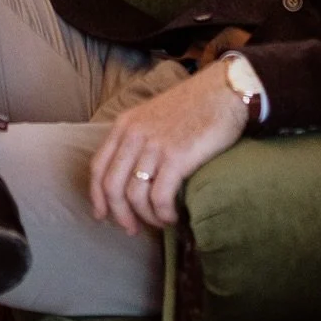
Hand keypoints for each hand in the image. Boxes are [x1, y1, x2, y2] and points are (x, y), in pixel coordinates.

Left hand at [89, 61, 248, 234]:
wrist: (222, 91)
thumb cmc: (193, 106)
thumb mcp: (153, 116)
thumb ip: (139, 138)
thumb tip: (133, 175)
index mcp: (125, 124)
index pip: (97, 167)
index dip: (97, 196)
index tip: (103, 215)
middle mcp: (134, 134)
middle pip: (112, 186)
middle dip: (120, 214)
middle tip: (133, 230)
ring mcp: (154, 145)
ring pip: (134, 196)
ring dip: (147, 217)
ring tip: (161, 221)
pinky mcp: (177, 157)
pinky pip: (159, 197)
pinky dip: (164, 214)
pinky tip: (174, 216)